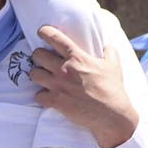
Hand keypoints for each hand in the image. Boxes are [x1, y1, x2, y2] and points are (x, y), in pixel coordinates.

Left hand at [30, 25, 137, 147]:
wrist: (112, 116)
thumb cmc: (113, 90)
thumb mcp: (114, 66)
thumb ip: (109, 52)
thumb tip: (108, 43)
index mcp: (78, 58)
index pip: (55, 38)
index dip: (45, 32)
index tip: (42, 32)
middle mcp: (65, 69)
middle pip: (37, 55)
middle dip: (39, 57)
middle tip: (44, 61)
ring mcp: (58, 85)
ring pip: (33, 74)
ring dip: (38, 75)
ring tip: (44, 78)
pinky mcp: (56, 101)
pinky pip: (37, 95)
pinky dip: (41, 96)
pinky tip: (48, 96)